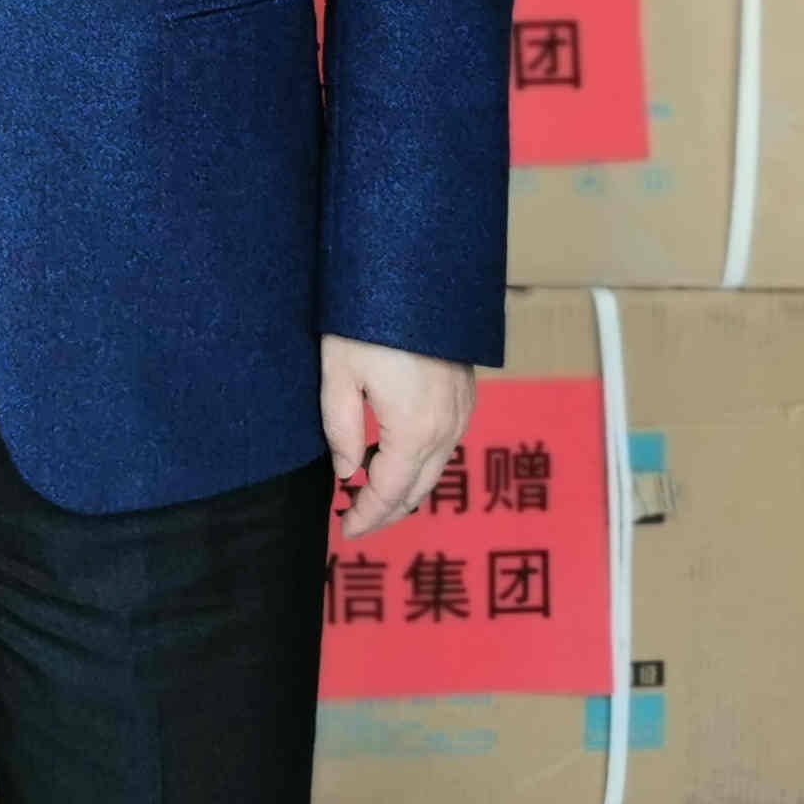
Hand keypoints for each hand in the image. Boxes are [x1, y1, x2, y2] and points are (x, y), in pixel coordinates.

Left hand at [322, 334, 473, 536]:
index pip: (389, 493)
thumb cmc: (368, 321)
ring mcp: (461, 411)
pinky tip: (392, 454)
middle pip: (417, 490)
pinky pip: (445, 443)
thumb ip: (340, 430)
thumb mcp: (338, 374)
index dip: (366, 517)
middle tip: (354, 518)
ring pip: (435, 469)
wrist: (415, 274)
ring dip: (404, 487)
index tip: (345, 529)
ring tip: (367, 490)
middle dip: (386, 511)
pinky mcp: (465, 394)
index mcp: (413, 431)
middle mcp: (446, 428)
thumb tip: (345, 473)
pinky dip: (420, 461)